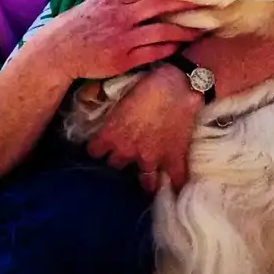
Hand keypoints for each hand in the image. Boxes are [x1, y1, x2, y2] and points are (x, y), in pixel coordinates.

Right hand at [40, 0, 198, 82]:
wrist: (57, 52)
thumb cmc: (76, 26)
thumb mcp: (95, 4)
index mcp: (114, 0)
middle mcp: (121, 16)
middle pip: (160, 6)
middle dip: (185, 4)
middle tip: (207, 4)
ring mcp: (124, 39)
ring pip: (163, 31)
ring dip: (185, 31)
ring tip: (201, 30)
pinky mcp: (124, 59)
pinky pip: (154, 52)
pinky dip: (169, 48)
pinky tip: (180, 46)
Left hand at [86, 64, 202, 192]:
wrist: (178, 85)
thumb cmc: (147, 84)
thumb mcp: (121, 97)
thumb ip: (113, 114)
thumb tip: (108, 115)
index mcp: (111, 135)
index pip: (94, 151)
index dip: (97, 147)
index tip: (100, 145)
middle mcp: (127, 151)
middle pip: (116, 164)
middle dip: (120, 158)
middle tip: (126, 152)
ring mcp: (151, 157)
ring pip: (144, 178)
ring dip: (144, 179)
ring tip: (146, 182)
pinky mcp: (174, 157)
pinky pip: (176, 178)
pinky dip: (176, 184)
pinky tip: (175, 190)